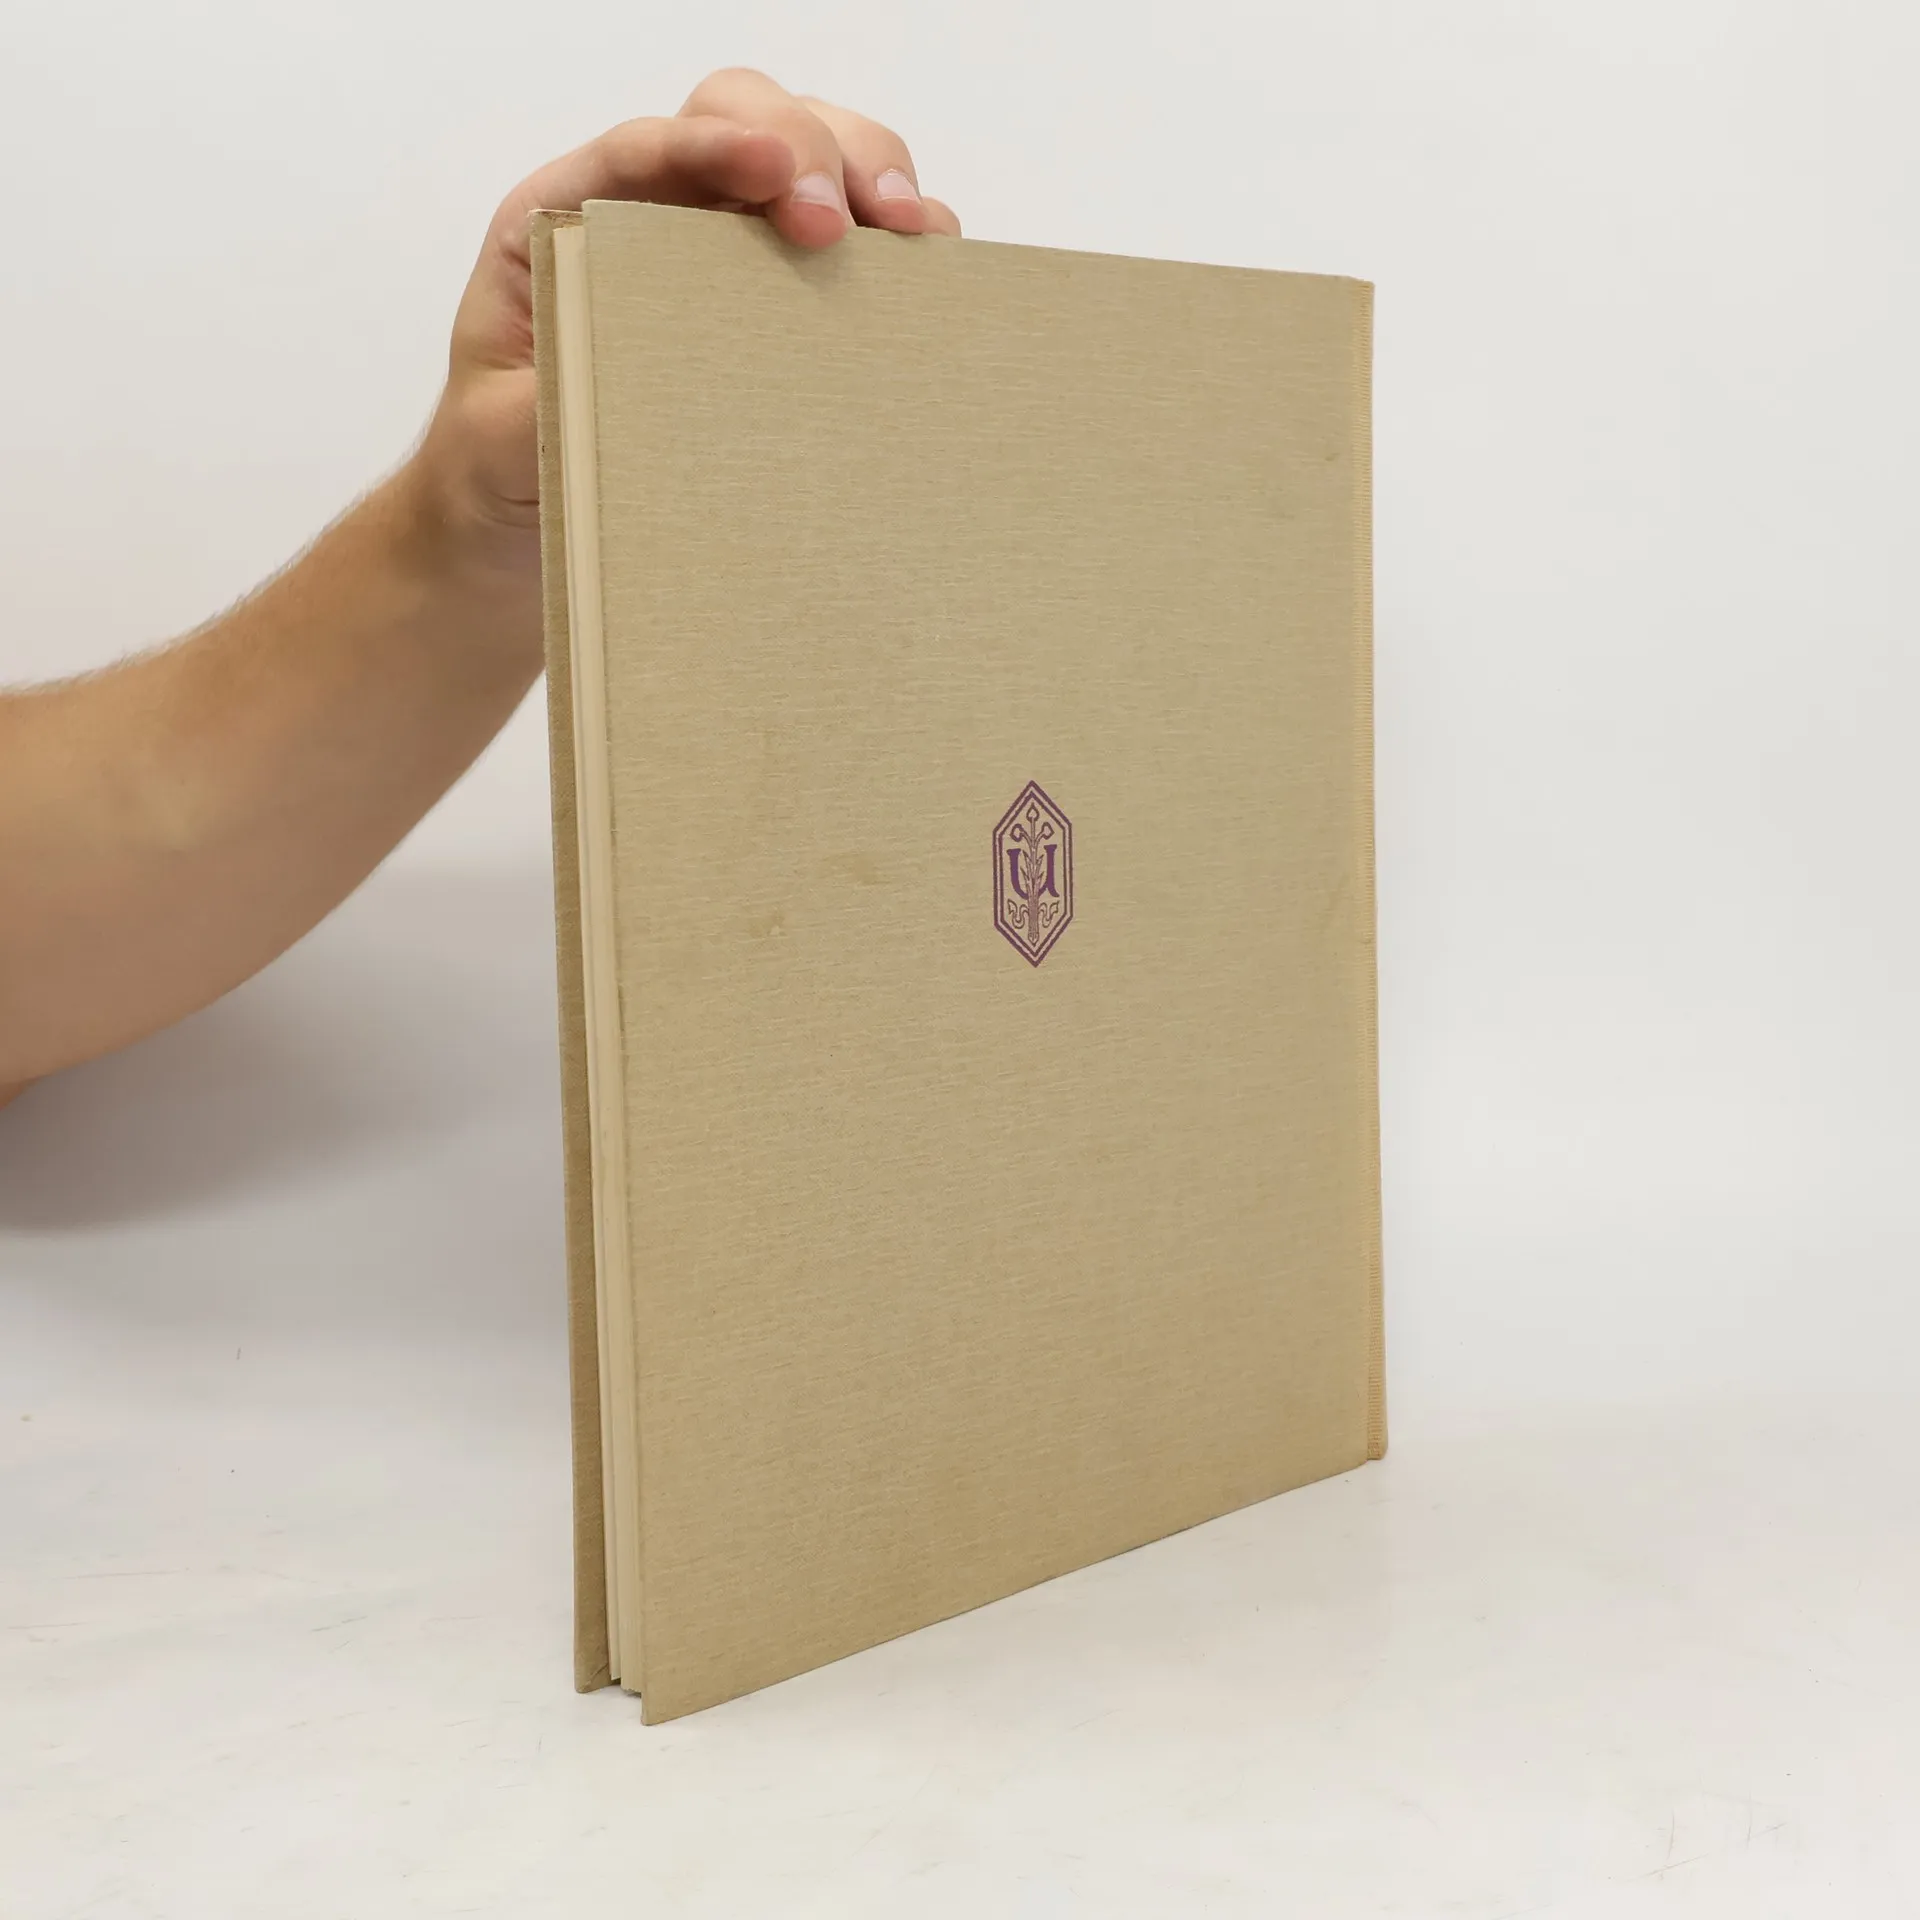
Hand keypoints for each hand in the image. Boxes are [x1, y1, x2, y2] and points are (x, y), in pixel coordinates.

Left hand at [411, 69, 959, 585]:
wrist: (523, 520)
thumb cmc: (506, 463)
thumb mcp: (500, 436)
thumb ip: (541, 396)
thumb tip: (601, 370)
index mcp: (570, 220)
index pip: (646, 149)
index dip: (716, 143)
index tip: (775, 170)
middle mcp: (655, 214)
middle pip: (745, 119)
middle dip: (809, 149)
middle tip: (842, 225)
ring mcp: (725, 253)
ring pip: (812, 159)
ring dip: (871, 176)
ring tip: (913, 233)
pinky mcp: (780, 306)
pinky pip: (851, 246)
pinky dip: (896, 249)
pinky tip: (927, 275)